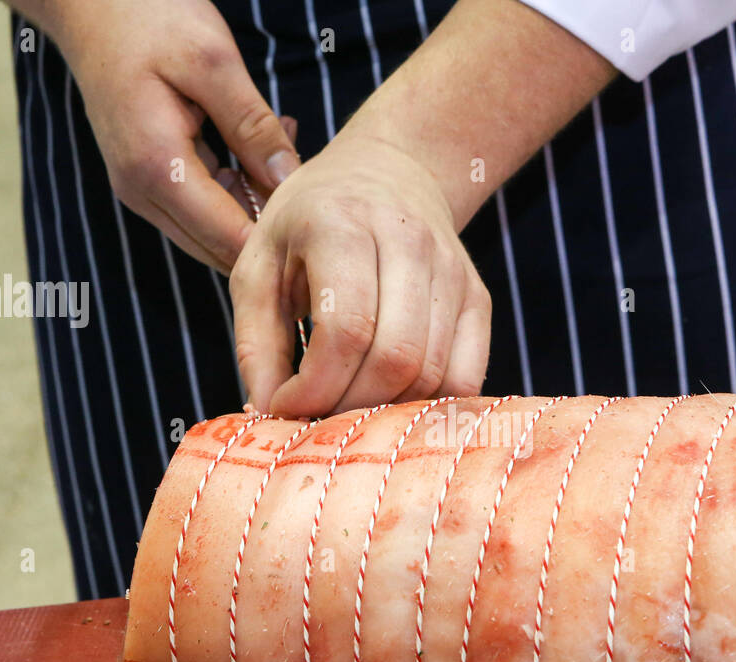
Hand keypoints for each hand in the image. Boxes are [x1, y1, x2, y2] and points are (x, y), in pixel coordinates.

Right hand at [47, 0, 299, 273]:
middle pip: (220, 248)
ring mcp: (141, 190)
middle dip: (268, 224)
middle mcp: (142, 192)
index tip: (314, 213)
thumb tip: (289, 179)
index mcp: (157, 168)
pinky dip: (236, 187)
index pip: (228, 239)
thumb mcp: (213, 63)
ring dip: (254, 203)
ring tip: (282, 142)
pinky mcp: (148, 180)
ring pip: (213, 232)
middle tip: (303, 168)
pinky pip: (201, 206)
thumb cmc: (148, 18)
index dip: (275, 239)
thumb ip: (253, 126)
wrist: (90, 3)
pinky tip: (257, 147)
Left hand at [230, 134, 491, 417]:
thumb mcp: (259, 265)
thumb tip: (269, 412)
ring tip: (348, 407)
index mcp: (342, 224)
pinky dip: (428, 404)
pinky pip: (465, 376)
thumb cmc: (310, 223)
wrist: (389, 171)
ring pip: (432, 374)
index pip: (344, 331)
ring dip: (387, 411)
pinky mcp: (479, 298)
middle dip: (350, 406)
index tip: (286, 407)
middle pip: (395, 359)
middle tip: (318, 416)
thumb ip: (256, 341)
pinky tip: (391, 401)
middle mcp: (408, 241)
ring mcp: (453, 270)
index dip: (314, 387)